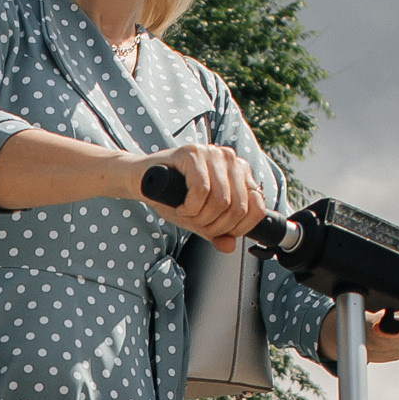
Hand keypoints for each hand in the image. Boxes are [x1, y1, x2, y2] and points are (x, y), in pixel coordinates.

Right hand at [131, 141, 266, 248]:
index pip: (257, 208)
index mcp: (240, 173)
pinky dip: (189, 207)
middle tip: (197, 224)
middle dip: (215, 226)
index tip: (218, 231)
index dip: (238, 228)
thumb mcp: (199, 219)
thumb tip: (230, 246)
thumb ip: (217, 232)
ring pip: (221, 201)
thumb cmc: (171, 196)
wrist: (141, 181)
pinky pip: (201, 190)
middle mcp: (230, 159)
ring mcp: (212, 153)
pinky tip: (180, 206)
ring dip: (200, 217)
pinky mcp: (193, 152)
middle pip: (238, 208)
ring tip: (186, 213)